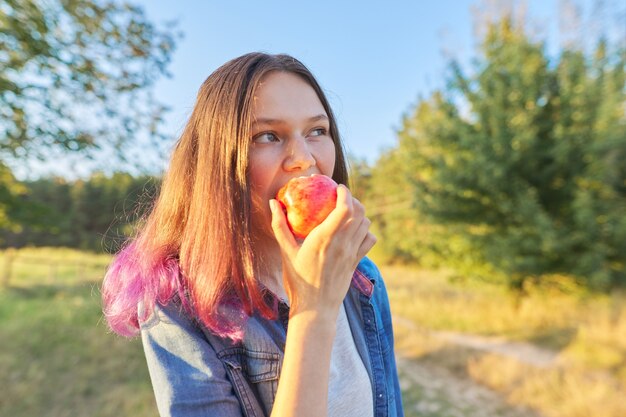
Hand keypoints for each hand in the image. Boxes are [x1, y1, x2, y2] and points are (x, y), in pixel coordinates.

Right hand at [269, 185, 375, 317]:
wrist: (315, 308)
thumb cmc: (297, 280)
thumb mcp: (285, 252)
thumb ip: (279, 226)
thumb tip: (271, 203)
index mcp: (325, 238)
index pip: (345, 208)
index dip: (345, 193)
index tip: (337, 187)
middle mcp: (343, 243)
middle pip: (359, 212)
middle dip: (353, 199)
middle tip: (341, 197)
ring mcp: (352, 253)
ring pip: (366, 224)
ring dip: (360, 214)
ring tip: (347, 212)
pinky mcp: (356, 262)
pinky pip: (369, 240)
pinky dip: (365, 231)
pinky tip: (354, 232)